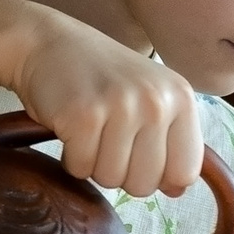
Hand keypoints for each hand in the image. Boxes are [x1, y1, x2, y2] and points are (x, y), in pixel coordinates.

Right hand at [9, 6, 203, 196]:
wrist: (47, 43)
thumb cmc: (102, 77)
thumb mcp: (150, 97)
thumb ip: (171, 142)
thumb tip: (177, 191)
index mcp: (181, 98)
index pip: (186, 173)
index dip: (159, 177)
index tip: (139, 156)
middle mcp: (157, 101)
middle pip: (145, 184)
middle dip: (121, 174)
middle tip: (107, 140)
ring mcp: (121, 107)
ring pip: (111, 179)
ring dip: (94, 165)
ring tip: (90, 131)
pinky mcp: (83, 116)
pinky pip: (80, 168)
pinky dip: (71, 157)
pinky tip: (71, 128)